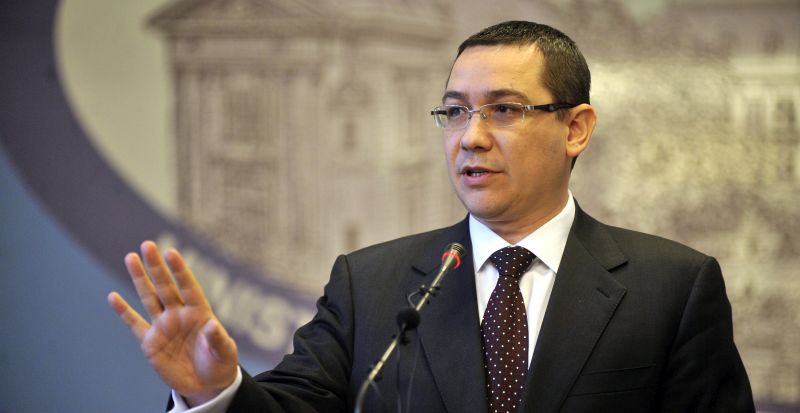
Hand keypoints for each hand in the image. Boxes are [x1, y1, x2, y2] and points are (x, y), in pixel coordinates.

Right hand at [108, 241, 238, 405]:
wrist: (206, 383)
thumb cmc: (220, 363)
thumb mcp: (224, 352)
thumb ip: (218, 338)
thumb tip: (212, 325)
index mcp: (199, 312)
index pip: (188, 286)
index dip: (180, 270)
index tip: (171, 252)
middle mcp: (179, 314)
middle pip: (165, 286)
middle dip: (156, 266)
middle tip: (147, 244)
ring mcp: (163, 326)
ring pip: (149, 297)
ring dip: (140, 278)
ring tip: (130, 256)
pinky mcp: (150, 342)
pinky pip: (134, 324)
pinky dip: (123, 311)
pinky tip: (113, 296)